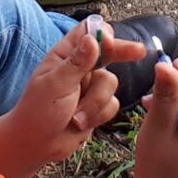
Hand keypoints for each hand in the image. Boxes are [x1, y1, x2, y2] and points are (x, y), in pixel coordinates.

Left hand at [0, 23, 145, 177]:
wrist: (38, 145)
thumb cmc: (38, 111)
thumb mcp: (55, 85)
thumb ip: (77, 62)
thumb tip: (93, 39)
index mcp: (64, 55)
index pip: (87, 33)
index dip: (101, 33)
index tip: (109, 41)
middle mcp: (80, 67)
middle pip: (108, 52)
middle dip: (123, 52)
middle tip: (140, 51)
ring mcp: (90, 87)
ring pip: (111, 83)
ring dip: (95, 102)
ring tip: (75, 117)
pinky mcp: (98, 106)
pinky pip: (112, 104)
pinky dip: (99, 115)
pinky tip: (81, 124)